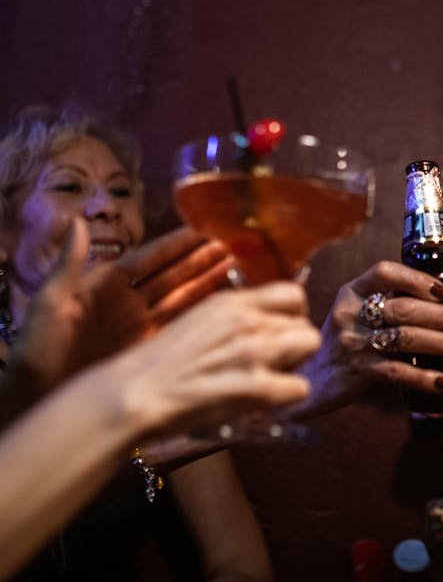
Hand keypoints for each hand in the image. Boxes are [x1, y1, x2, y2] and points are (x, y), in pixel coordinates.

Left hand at [11, 220, 230, 394]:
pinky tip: (220, 305)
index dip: (173, 245)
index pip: (147, 259)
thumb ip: (69, 262)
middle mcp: (127, 303)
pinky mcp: (146, 351)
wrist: (36, 396)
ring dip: (204, 283)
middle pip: (170, 276)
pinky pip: (179, 329)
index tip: (199, 230)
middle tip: (226, 246)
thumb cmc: (37, 348)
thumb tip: (78, 221)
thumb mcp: (50, 301)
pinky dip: (200, 316)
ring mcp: (138, 327)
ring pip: (179, 299)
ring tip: (231, 266)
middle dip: (197, 261)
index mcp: (104, 285)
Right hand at [111, 281, 316, 436]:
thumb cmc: (159, 363)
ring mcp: (253, 353)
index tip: (282, 332)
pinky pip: (301, 387)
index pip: (293, 294)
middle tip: (274, 364)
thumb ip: (235, 315)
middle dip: (295, 346)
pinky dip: (288, 397)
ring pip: (309, 346)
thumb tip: (267, 320)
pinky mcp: (255, 388)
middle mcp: (247, 321)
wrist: (132, 394)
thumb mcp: (198, 319)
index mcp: (232, 302)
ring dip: (295, 367)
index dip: (294, 316)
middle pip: (305, 324)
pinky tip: (266, 402)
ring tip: (271, 380)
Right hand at [289, 260, 442, 417]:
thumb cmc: (344, 342)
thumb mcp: (356, 312)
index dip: (416, 278)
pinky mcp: (357, 372)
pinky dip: (424, 377)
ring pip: (405, 339)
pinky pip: (396, 372)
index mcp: (352, 291)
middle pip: (404, 309)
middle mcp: (351, 313)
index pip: (384, 272)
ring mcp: (353, 343)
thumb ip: (387, 303)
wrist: (308, 379)